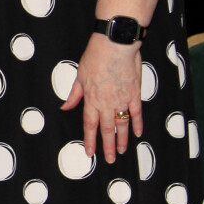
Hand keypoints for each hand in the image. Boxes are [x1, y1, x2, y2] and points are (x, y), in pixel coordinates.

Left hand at [60, 32, 143, 163]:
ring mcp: (122, 99)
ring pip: (122, 124)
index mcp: (91, 99)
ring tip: (121, 151)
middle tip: (109, 159)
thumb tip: (65, 107)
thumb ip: (74, 95)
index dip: (90, 140)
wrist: (115, 45)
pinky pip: (136, 112)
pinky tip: (137, 133)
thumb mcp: (79, 76)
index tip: (90, 152)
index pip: (89, 125)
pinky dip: (137, 123)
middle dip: (107, 146)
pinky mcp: (134, 93)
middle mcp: (106, 103)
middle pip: (107, 130)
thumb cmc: (96, 56)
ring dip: (122, 139)